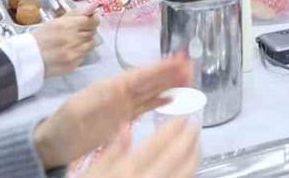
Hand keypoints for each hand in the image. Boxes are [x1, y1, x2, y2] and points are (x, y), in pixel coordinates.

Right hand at [32, 5, 99, 77]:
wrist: (30, 57)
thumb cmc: (41, 38)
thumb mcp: (57, 21)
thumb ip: (77, 13)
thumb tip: (94, 5)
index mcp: (68, 26)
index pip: (92, 20)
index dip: (93, 20)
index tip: (90, 20)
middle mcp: (73, 39)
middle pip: (93, 32)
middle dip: (88, 30)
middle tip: (78, 31)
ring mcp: (75, 53)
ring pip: (91, 44)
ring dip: (86, 41)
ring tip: (74, 41)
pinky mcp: (74, 65)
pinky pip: (85, 55)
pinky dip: (81, 52)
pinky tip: (70, 50)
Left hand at [32, 54, 191, 168]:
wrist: (53, 143)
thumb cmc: (62, 126)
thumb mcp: (76, 110)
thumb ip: (96, 99)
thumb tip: (116, 87)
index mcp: (109, 87)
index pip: (139, 75)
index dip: (159, 68)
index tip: (177, 60)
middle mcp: (118, 93)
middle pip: (148, 81)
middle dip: (169, 72)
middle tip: (189, 64)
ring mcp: (121, 106)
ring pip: (150, 92)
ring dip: (168, 84)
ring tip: (187, 76)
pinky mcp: (122, 118)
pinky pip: (144, 107)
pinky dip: (159, 101)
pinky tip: (171, 98)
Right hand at [84, 118, 199, 177]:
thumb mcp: (92, 173)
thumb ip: (111, 152)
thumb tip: (126, 127)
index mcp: (127, 171)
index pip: (158, 144)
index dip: (174, 127)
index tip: (183, 116)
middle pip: (177, 157)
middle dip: (190, 138)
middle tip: (195, 124)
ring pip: (186, 173)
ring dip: (195, 156)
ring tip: (196, 143)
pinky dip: (190, 173)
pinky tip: (189, 166)